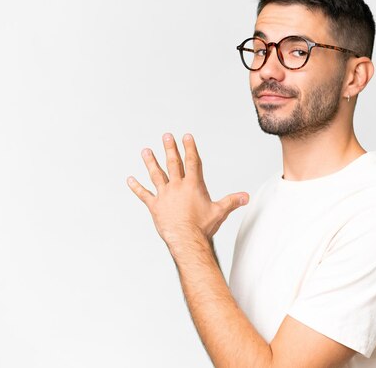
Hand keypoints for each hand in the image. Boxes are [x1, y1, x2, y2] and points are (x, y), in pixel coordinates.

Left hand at [127, 133, 248, 249]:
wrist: (186, 239)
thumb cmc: (202, 227)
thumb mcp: (220, 212)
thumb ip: (232, 201)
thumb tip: (245, 196)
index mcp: (193, 186)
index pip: (193, 162)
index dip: (190, 148)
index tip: (186, 137)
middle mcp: (177, 187)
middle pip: (173, 163)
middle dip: (170, 148)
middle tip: (166, 136)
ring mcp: (164, 195)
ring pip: (156, 175)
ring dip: (150, 162)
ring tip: (146, 151)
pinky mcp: (155, 206)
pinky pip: (144, 195)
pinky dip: (136, 187)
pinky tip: (130, 180)